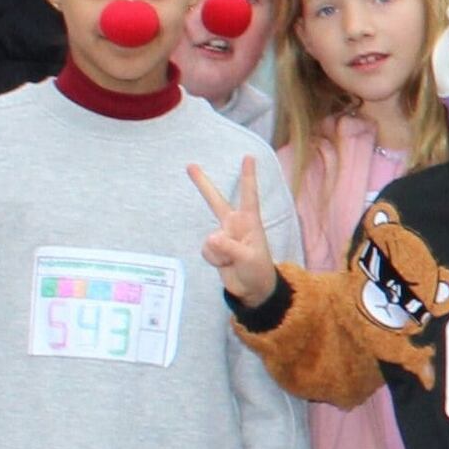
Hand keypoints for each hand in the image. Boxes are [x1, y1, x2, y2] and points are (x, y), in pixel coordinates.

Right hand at [189, 157, 280, 306]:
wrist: (252, 290)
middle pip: (215, 201)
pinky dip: (214, 259)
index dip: (248, 176)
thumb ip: (229, 247)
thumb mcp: (248, 258)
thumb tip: (212, 238)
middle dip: (203, 184)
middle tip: (190, 165)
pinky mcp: (214, 249)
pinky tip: (225, 265)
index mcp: (249, 222)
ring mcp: (223, 237)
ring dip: (218, 252)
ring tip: (233, 261)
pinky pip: (206, 250)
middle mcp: (234, 225)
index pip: (248, 195)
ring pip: (210, 239)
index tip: (249, 157)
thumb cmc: (259, 270)